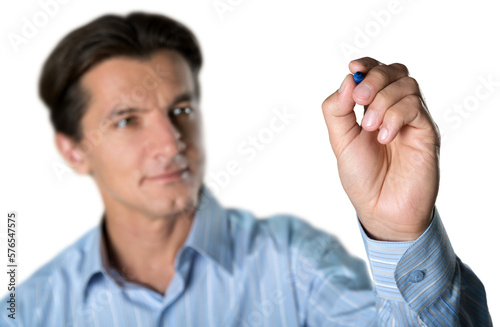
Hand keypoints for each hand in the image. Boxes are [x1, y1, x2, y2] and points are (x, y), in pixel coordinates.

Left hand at [322, 57, 439, 240]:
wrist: (381, 209)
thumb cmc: (362, 177)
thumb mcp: (340, 141)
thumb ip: (338, 110)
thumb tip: (348, 79)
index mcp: (372, 108)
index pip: (376, 72)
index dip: (366, 65)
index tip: (353, 68)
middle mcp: (394, 109)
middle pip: (394, 71)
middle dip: (374, 78)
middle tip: (360, 99)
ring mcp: (412, 120)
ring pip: (406, 85)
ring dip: (383, 101)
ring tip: (370, 128)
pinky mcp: (426, 132)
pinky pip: (415, 107)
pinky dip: (395, 116)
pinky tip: (385, 137)